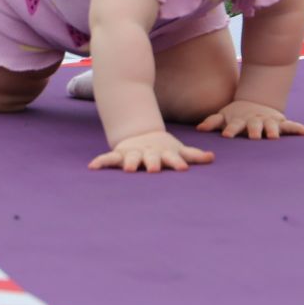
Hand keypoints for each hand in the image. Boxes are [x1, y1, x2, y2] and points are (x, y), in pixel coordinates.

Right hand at [89, 130, 213, 172]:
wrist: (141, 135)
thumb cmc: (164, 149)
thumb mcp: (179, 149)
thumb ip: (194, 155)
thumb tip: (212, 157)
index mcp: (165, 153)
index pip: (173, 158)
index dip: (177, 162)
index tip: (182, 169)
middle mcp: (149, 154)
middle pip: (151, 159)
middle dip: (153, 163)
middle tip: (154, 169)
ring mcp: (133, 154)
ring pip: (130, 159)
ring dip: (129, 163)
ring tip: (127, 169)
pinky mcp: (119, 155)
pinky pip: (108, 159)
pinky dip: (100, 162)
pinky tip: (92, 167)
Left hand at [196, 100, 303, 140]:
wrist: (256, 102)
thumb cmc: (236, 115)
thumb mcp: (224, 116)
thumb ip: (212, 122)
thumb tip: (199, 128)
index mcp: (240, 120)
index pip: (234, 125)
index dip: (231, 129)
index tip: (227, 135)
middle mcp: (255, 120)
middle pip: (255, 125)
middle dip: (254, 130)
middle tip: (254, 136)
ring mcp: (268, 121)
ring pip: (272, 125)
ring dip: (273, 130)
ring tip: (275, 136)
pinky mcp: (280, 122)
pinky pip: (291, 126)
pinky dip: (299, 129)